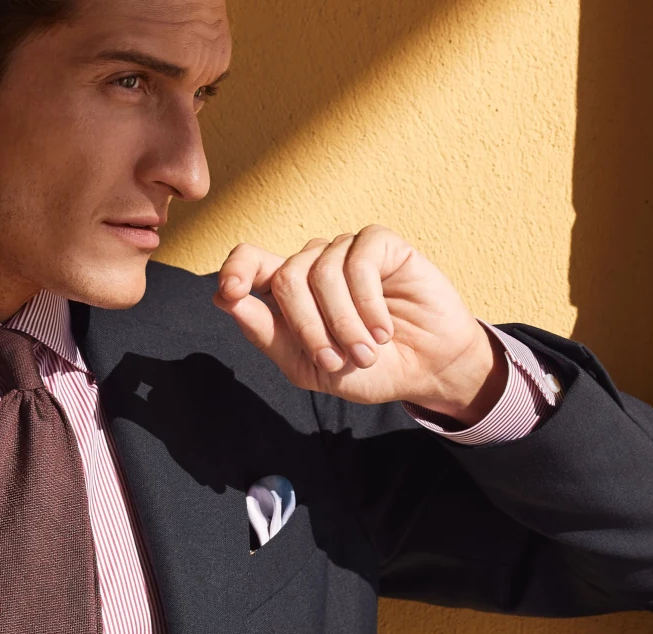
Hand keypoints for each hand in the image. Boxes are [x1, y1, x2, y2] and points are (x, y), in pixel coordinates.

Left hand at [213, 226, 506, 422]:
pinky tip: (383, 330)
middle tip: (336, 361)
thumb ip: (267, 335)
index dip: (234, 270)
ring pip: (322, 274)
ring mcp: (346, 250)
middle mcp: (313, 264)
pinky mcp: (380, 244)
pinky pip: (359, 263)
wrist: (425, 370)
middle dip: (308, 328)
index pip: (249, 261)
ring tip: (366, 354)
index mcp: (288, 292)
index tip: (229, 292)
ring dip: (344, 325)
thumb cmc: (365, 369)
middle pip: (286, 277)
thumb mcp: (308, 366)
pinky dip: (368, 305)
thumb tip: (227, 301)